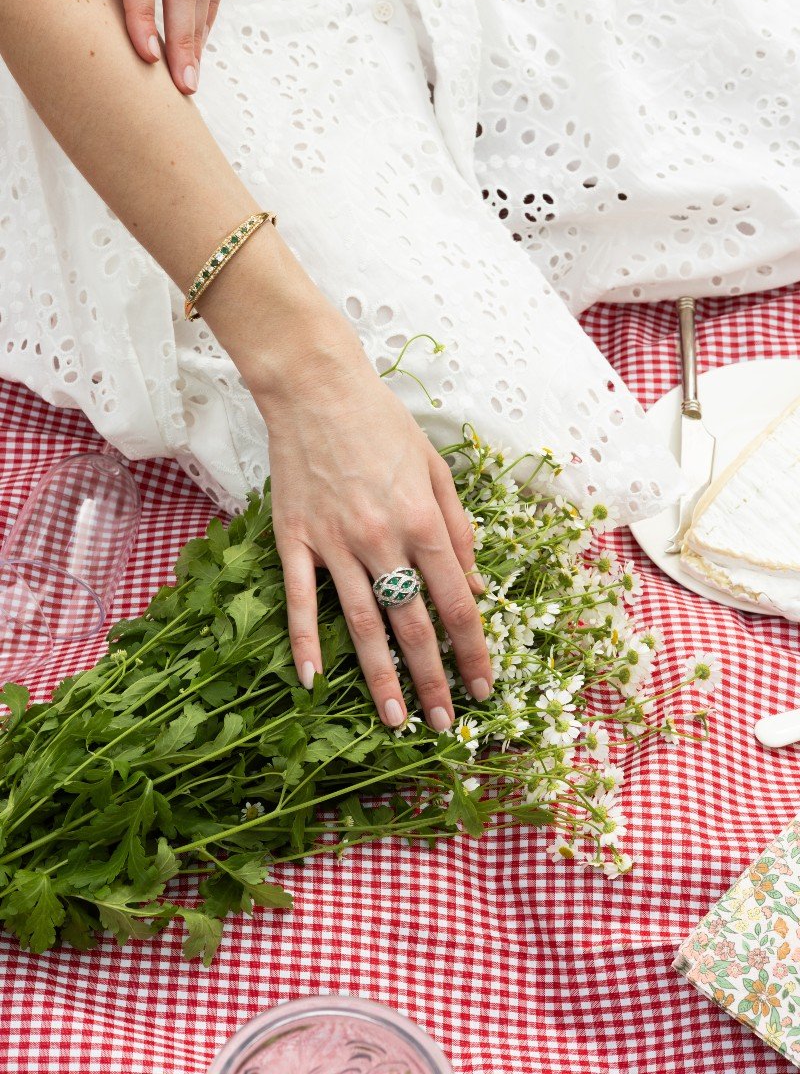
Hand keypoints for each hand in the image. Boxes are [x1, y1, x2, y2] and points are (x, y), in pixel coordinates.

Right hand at [251, 313, 493, 733]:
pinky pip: (302, 602)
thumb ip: (458, 528)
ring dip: (381, 680)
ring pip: (362, 626)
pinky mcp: (294, 541)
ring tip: (396, 722)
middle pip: (413, 626)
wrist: (315, 389)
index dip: (473, 651)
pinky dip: (305, 643)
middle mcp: (382, 540)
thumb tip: (474, 583)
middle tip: (444, 725)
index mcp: (423, 522)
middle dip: (434, 681)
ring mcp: (334, 544)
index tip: (483, 686)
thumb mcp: (436, 469)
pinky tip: (312, 681)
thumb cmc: (383, 425)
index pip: (457, 603)